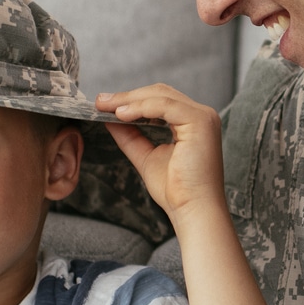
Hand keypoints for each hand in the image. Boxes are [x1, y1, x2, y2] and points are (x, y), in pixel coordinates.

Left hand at [97, 84, 224, 218]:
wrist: (193, 211)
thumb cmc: (176, 191)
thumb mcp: (146, 157)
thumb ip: (130, 137)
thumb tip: (109, 119)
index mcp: (192, 123)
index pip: (159, 100)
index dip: (131, 100)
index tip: (104, 105)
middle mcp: (201, 116)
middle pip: (159, 93)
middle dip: (127, 96)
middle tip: (99, 102)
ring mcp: (203, 117)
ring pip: (161, 95)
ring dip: (130, 99)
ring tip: (105, 107)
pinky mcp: (200, 122)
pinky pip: (165, 105)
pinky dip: (141, 107)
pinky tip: (121, 114)